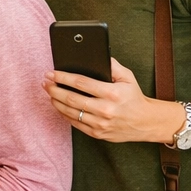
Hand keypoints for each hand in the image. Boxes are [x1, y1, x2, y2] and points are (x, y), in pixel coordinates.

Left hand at [45, 58, 181, 143]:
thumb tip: (98, 56)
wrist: (145, 122)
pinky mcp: (97, 134)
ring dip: (56, 101)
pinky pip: (75, 123)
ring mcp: (100, 124)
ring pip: (70, 112)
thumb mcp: (128, 77)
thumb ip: (112, 65)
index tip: (51, 73)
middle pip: (71, 98)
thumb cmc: (134, 98)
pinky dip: (64, 114)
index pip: (81, 83)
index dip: (62, 77)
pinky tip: (58, 106)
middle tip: (45, 82)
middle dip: (54, 89)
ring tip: (49, 92)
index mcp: (112, 93)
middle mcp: (105, 110)